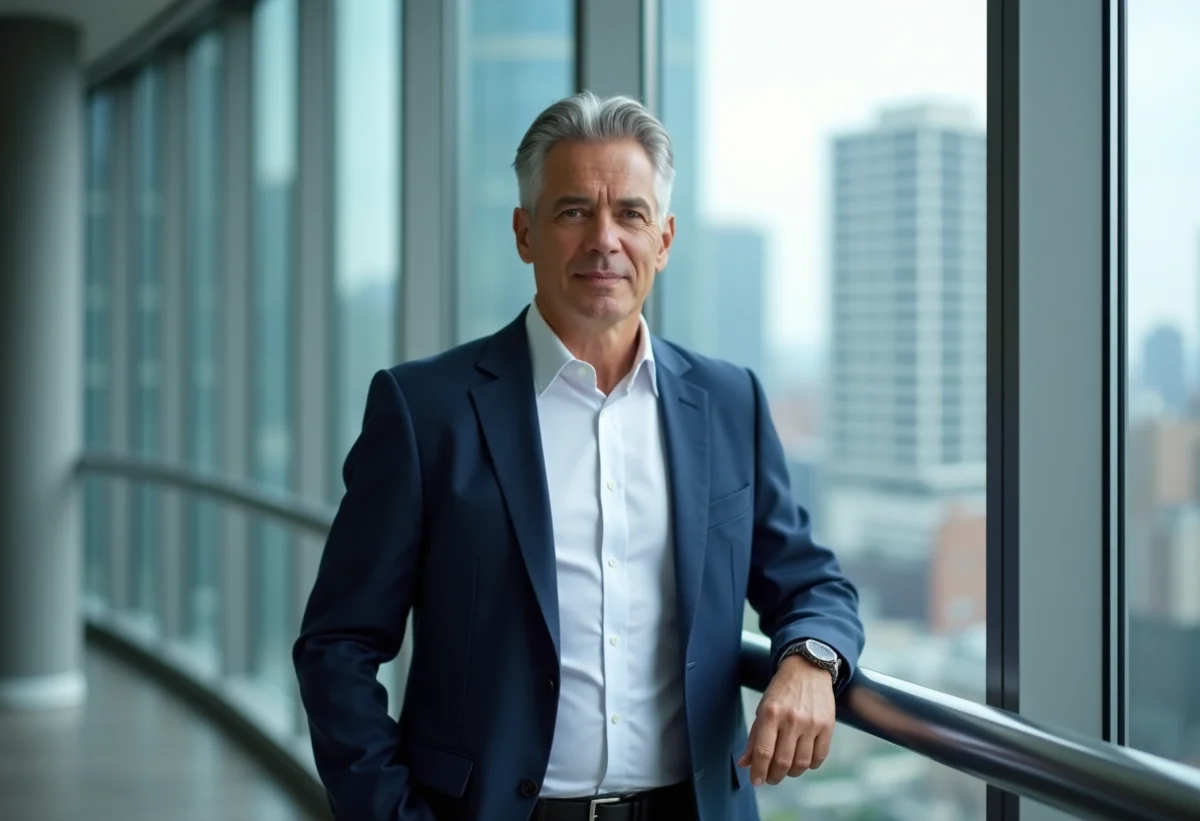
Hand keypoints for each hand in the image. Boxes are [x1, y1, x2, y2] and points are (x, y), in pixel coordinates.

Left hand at [738, 655, 835, 785]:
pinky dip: (809, 765)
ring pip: (801, 763)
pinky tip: (802, 760)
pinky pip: (819, 757)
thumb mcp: (762, 709)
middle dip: (774, 776)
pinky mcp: (828, 726)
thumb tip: (744, 763)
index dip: (758, 771)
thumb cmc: (781, 691)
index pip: (763, 751)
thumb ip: (754, 737)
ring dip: (791, 773)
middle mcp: (791, 719)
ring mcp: (811, 723)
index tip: (756, 781)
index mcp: (770, 713)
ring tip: (785, 770)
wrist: (808, 670)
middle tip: (770, 778)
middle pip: (782, 762)